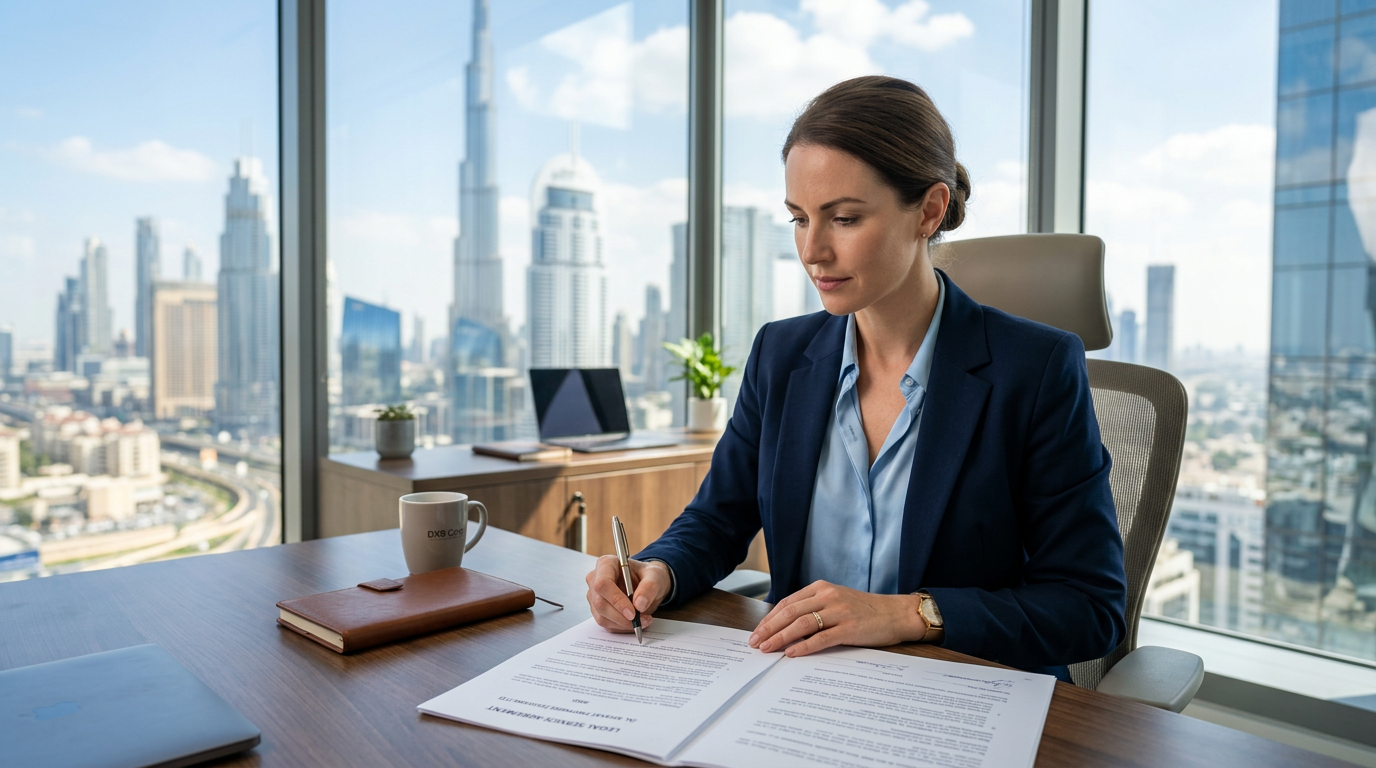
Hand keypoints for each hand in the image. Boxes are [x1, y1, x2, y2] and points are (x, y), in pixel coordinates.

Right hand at [585, 556, 672, 632]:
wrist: (648, 585)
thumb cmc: (648, 575)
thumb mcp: (655, 576)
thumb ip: (649, 587)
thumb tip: (639, 605)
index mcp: (606, 564)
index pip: (603, 583)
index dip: (616, 600)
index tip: (632, 613)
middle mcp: (595, 579)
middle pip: (600, 603)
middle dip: (621, 616)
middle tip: (641, 621)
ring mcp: (595, 596)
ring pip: (602, 617)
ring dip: (623, 624)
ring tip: (643, 621)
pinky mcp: (598, 610)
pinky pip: (606, 624)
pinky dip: (622, 627)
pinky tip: (634, 623)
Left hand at [748, 580, 927, 656]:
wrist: (896, 613)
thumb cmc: (865, 610)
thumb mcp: (836, 600)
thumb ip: (814, 608)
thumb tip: (785, 626)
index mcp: (821, 587)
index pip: (787, 603)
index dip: (769, 618)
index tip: (757, 632)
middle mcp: (828, 596)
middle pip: (790, 612)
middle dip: (769, 628)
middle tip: (755, 642)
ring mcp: (839, 612)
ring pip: (801, 624)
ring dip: (781, 637)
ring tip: (767, 649)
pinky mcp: (849, 628)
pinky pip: (821, 638)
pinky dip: (803, 646)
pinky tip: (791, 653)